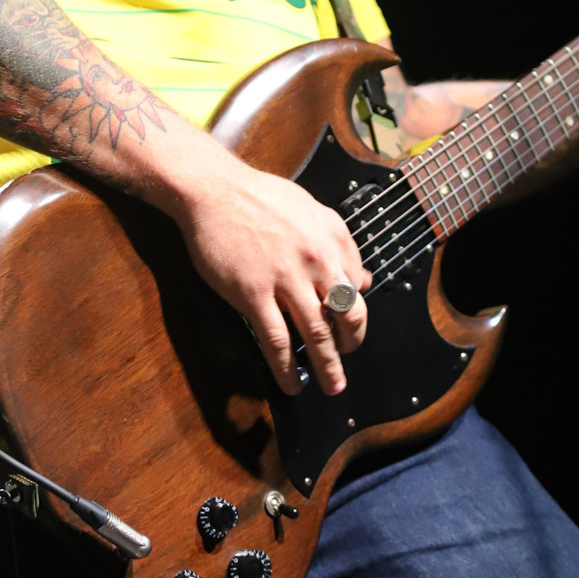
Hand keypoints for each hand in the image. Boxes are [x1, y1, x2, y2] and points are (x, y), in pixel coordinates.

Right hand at [171, 150, 370, 397]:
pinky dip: (286, 368)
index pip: (359, 289)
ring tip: (332, 386)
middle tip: (347, 361)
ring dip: (328, 367)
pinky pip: (276, 341)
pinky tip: (291, 383)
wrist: (214, 191)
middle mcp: (317, 260)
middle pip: (348, 315)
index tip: (349, 330)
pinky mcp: (254, 294)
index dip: (356, 315)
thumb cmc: (259, 197)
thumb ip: (340, 245)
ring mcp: (286, 279)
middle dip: (351, 346)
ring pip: (317, 335)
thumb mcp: (312, 210)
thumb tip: (363, 280)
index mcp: (333, 240)